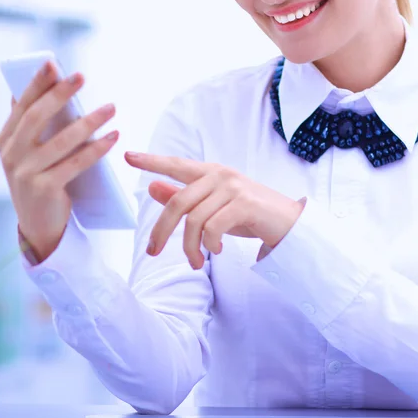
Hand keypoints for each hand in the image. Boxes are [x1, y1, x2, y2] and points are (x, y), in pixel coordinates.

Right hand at [0, 61, 118, 261]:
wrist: (38, 226)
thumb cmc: (39, 180)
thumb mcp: (29, 152)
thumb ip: (32, 125)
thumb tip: (43, 88)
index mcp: (5, 139)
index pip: (22, 105)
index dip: (37, 83)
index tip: (53, 63)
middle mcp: (10, 154)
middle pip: (37, 117)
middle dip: (60, 94)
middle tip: (82, 76)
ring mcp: (24, 174)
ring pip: (60, 141)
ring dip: (89, 122)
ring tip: (111, 108)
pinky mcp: (43, 190)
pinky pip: (74, 164)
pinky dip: (95, 150)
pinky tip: (112, 137)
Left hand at [124, 152, 304, 269]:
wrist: (289, 224)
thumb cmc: (248, 214)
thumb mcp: (212, 206)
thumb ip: (184, 195)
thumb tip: (152, 187)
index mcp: (209, 172)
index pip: (175, 164)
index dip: (151, 161)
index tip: (128, 156)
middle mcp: (219, 175)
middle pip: (177, 202)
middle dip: (161, 230)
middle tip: (153, 252)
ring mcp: (233, 187)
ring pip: (194, 220)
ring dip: (189, 247)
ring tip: (196, 261)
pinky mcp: (245, 204)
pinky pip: (213, 228)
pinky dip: (209, 244)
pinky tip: (215, 251)